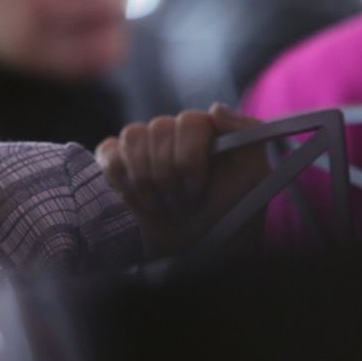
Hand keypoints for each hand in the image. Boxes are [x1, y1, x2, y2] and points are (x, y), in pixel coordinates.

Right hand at [94, 103, 268, 257]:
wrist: (199, 252)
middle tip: (180, 201)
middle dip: (167, 174)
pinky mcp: (117, 164)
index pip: (189, 120)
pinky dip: (117, 175)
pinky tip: (133, 195)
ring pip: (131, 136)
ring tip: (160, 202)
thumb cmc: (230, 217)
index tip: (195, 188)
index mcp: (206, 130)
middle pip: (157, 128)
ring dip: (144, 177)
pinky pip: (108, 151)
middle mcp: (173, 133)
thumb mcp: (253, 176)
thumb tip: (216, 108)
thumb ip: (247, 134)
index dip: (188, 156)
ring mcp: (143, 148)